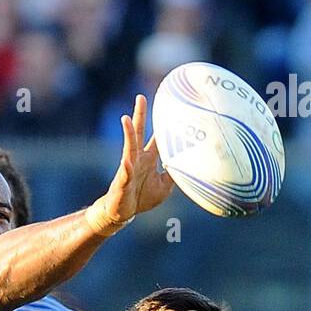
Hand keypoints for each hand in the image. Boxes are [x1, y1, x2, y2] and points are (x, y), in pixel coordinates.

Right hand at [89, 95, 173, 234]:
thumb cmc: (142, 198)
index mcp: (149, 158)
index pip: (157, 137)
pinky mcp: (122, 182)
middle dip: (139, 115)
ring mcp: (128, 168)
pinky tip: (126, 160)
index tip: (169, 107)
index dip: (163, 124)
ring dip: (128, 133)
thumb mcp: (165, 187)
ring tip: (126, 119)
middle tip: (140, 97)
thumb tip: (188, 164)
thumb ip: (174, 174)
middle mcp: (138, 159)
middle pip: (139, 133)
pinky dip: (126, 167)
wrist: (123, 213)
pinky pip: (125, 174)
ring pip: (128, 147)